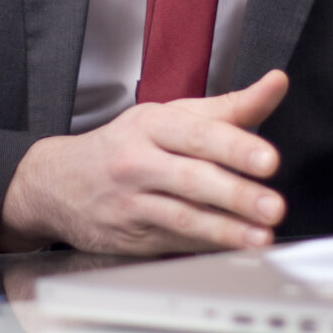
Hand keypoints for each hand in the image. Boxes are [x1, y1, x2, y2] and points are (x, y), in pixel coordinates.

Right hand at [0, 71, 290, 255]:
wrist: (56, 183)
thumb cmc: (124, 145)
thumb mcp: (169, 115)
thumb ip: (228, 106)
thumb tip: (275, 84)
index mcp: (153, 125)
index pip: (199, 134)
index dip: (235, 147)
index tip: (268, 160)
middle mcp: (139, 162)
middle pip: (192, 178)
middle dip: (236, 194)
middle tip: (273, 206)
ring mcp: (132, 202)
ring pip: (183, 217)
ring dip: (226, 230)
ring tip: (260, 237)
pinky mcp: (131, 237)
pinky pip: (175, 241)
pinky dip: (207, 246)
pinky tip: (234, 249)